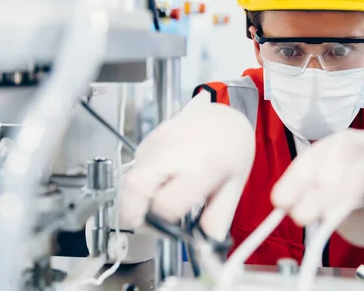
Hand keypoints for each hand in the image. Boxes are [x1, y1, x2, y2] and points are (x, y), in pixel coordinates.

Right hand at [119, 92, 255, 240]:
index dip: (164, 225)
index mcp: (203, 165)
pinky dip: (142, 180)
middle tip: (146, 224)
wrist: (226, 117)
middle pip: (134, 187)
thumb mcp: (234, 188)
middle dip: (132, 214)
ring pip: (129, 177)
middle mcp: (176, 150)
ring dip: (136, 198)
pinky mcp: (150, 137)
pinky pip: (135, 166)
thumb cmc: (232, 149)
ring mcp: (160, 141)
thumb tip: (202, 246)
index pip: (166, 205)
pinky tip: (161, 180)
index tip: (171, 229)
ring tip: (157, 202)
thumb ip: (217, 220)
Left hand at [271, 129, 363, 255]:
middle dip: (315, 186)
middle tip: (302, 214)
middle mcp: (363, 145)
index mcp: (339, 152)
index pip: (313, 156)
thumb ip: (315, 205)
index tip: (280, 201)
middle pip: (336, 154)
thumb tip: (288, 205)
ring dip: (345, 183)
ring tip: (331, 211)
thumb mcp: (336, 212)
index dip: (295, 178)